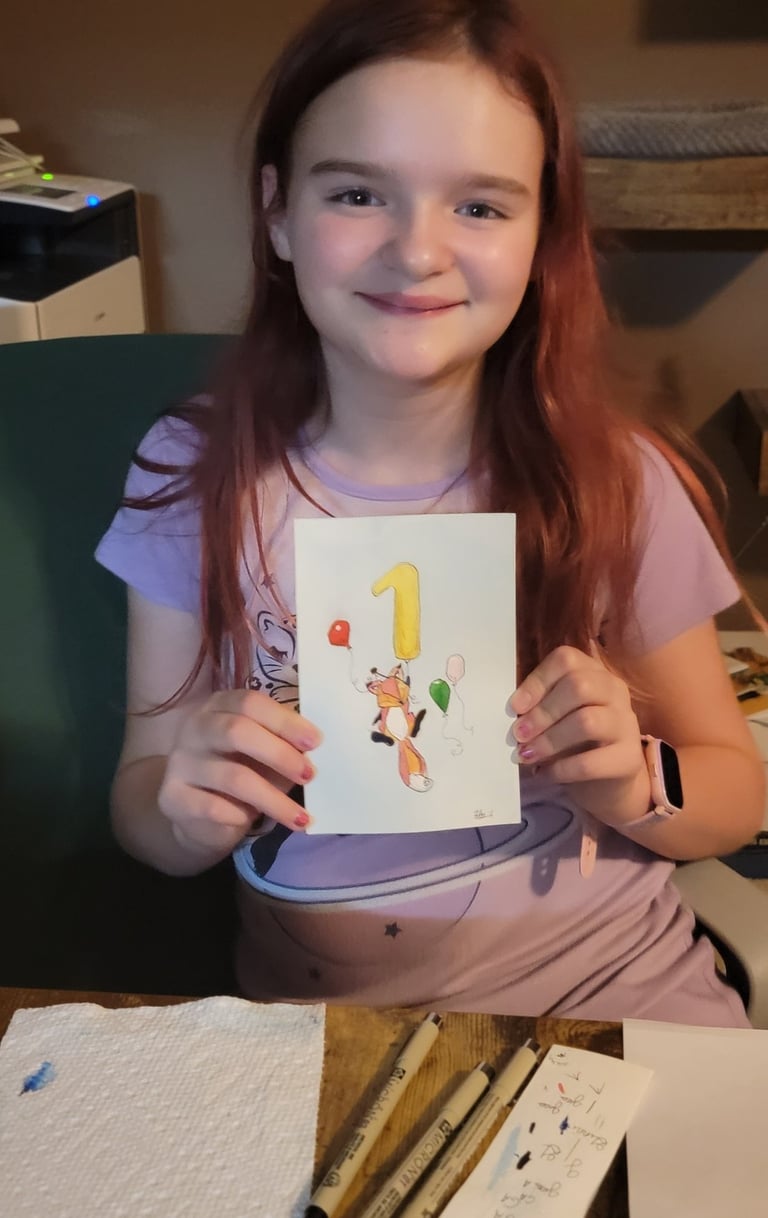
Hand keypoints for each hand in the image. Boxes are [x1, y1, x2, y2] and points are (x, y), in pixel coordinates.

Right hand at [158, 689, 321, 856]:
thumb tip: (316, 747)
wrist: (199, 814)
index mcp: (220, 706)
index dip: (284, 721)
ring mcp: (180, 762)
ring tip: (300, 816)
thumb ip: (285, 744)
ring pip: (232, 777)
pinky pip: (215, 808)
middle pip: (237, 731)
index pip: (250, 703)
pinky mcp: (173, 797)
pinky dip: (243, 816)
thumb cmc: (242, 772)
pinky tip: (256, 823)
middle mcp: (195, 728)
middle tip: (310, 774)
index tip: (315, 742)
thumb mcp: (265, 753)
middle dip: (279, 754)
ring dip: (274, 799)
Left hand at [509, 645, 650, 826]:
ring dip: (549, 740)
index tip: (515, 706)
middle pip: (579, 687)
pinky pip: (590, 762)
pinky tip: (543, 773)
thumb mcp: (558, 717)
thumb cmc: (576, 742)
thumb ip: (539, 707)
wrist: (609, 783)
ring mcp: (626, 725)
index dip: (537, 682)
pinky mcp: (628, 759)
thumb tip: (512, 714)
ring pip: (587, 721)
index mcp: (595, 674)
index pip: (567, 660)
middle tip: (519, 734)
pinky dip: (560, 769)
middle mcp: (615, 692)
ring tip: (526, 755)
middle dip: (543, 712)